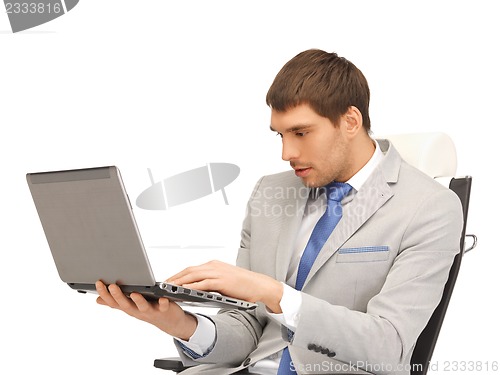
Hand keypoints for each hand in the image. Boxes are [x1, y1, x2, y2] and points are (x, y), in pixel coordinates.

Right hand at [95, 280, 196, 339]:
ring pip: (142, 307)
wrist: (170, 322)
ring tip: (134, 293)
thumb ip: (116, 302)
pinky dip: (162, 303)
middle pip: (125, 305)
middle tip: (111, 286)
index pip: (113, 302)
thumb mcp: (130, 306)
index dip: (104, 294)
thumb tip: (98, 299)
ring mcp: (151, 311)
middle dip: (117, 296)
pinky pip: (163, 306)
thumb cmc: (149, 310)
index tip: (97, 282)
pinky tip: (162, 298)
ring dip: (138, 301)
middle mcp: (137, 311)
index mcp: (129, 307)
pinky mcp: (164, 310)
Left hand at [167, 260, 283, 312]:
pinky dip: (191, 286)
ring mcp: (218, 273)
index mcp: (214, 265)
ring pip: (193, 275)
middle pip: (189, 270)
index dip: (179, 274)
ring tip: (168, 287)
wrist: (260, 285)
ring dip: (179, 281)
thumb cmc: (244, 285)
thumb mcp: (224, 281)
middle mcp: (214, 266)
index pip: (192, 269)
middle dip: (175, 277)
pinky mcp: (222, 281)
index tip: (168, 280)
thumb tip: (198, 288)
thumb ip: (211, 282)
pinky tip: (183, 290)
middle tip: (163, 284)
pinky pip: (202, 284)